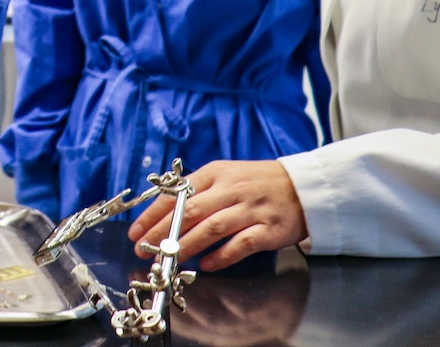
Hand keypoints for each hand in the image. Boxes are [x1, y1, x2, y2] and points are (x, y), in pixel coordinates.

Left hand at [127, 160, 307, 270]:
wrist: (304, 188)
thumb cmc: (257, 183)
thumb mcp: (225, 175)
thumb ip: (198, 190)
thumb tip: (165, 210)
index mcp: (215, 174)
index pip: (177, 194)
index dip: (153, 214)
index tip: (136, 231)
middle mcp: (230, 190)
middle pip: (190, 212)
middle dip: (162, 232)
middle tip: (145, 249)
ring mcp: (250, 210)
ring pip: (212, 228)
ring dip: (187, 244)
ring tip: (169, 257)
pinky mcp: (268, 230)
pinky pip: (241, 244)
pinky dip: (222, 255)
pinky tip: (206, 265)